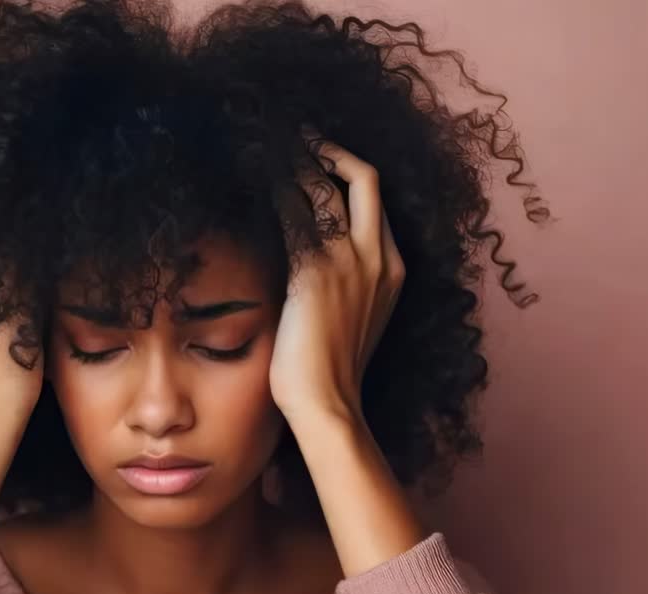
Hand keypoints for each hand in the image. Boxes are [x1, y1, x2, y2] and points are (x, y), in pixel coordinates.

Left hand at [268, 127, 404, 425]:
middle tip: (296, 136)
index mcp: (392, 268)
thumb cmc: (331, 370)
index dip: (344, 171)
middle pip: (364, 177)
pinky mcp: (315, 270)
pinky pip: (294, 211)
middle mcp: (377, 256)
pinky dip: (274, 188)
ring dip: (295, 160)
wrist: (327, 403)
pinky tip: (254, 178)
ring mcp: (350, 261)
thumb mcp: (354, 317)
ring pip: (325, 186)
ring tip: (268, 146)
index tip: (316, 159)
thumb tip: (315, 264)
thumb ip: (348, 283)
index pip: (373, 200)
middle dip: (328, 148)